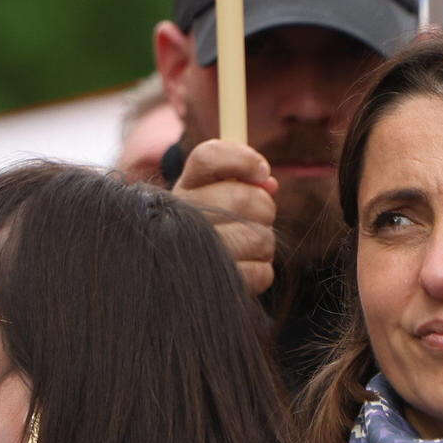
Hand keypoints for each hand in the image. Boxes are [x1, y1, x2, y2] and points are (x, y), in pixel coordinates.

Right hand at [167, 138, 276, 298]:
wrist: (172, 283)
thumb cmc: (206, 233)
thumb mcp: (215, 198)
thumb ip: (242, 182)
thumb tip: (269, 183)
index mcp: (184, 188)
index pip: (209, 156)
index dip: (244, 160)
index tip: (263, 173)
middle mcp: (181, 217)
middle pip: (246, 198)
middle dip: (264, 209)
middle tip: (255, 220)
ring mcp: (193, 252)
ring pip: (259, 237)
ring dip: (264, 243)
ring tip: (246, 248)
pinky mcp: (210, 285)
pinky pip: (260, 272)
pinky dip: (260, 272)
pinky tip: (242, 270)